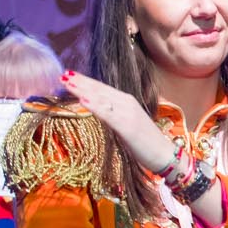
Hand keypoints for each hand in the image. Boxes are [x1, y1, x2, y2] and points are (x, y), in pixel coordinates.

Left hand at [60, 72, 176, 173]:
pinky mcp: (127, 126)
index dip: (86, 80)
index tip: (69, 74)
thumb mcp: (127, 123)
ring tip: (67, 81)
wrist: (165, 154)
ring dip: (83, 89)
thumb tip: (97, 109)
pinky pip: (108, 114)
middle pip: (100, 89)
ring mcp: (127, 114)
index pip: (102, 87)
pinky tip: (83, 100)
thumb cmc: (146, 141)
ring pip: (101, 98)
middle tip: (62, 74)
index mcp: (127, 101)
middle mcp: (127, 103)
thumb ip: (113, 114)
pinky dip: (95, 106)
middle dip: (81, 81)